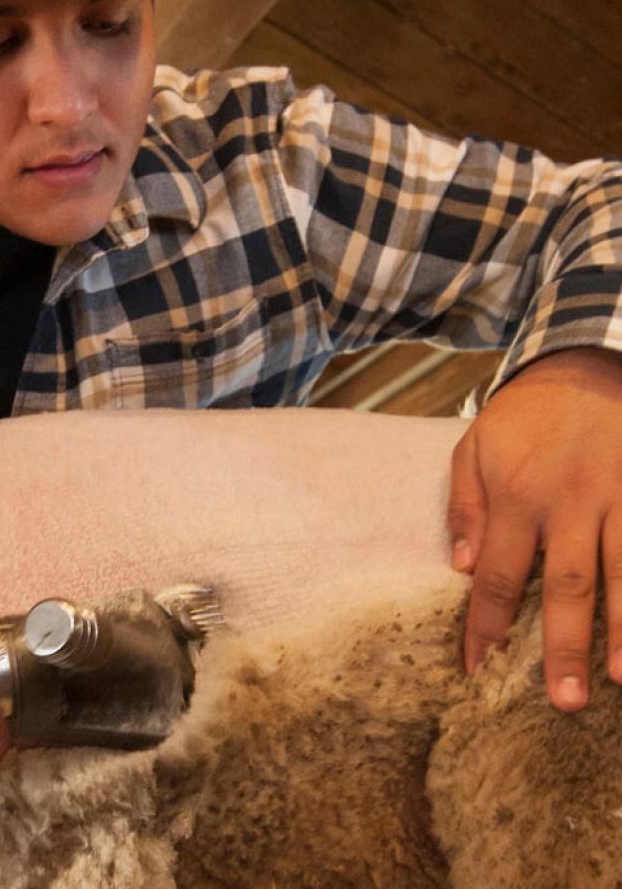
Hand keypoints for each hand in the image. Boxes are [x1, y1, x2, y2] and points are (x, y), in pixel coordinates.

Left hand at [448, 347, 621, 710]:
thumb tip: (463, 567)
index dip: (487, 625)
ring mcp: (620, 500)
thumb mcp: (473, 448)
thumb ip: (465, 507)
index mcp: (519, 496)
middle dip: (565, 646)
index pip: (500, 575)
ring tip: (620, 681)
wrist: (586, 368)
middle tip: (563, 701)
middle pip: (569, 587)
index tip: (478, 667)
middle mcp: (571, 505)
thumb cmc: (523, 416)